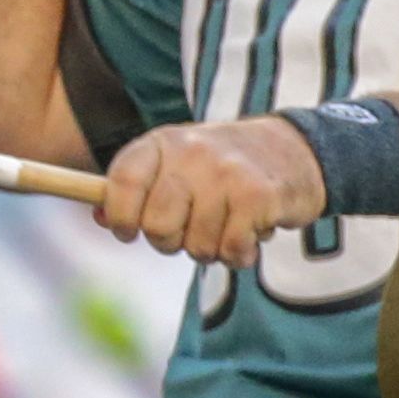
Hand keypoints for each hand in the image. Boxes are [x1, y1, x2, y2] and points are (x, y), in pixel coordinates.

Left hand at [95, 116, 322, 262]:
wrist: (297, 150)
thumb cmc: (223, 169)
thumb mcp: (177, 165)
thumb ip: (138, 190)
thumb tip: (101, 219)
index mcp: (164, 142)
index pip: (121, 183)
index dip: (119, 217)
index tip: (129, 231)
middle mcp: (192, 152)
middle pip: (156, 226)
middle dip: (171, 241)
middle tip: (190, 229)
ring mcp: (226, 172)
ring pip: (196, 246)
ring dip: (211, 249)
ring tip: (226, 225)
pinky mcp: (258, 196)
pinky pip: (231, 251)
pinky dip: (239, 255)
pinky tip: (250, 234)